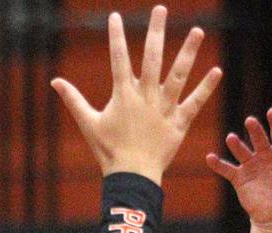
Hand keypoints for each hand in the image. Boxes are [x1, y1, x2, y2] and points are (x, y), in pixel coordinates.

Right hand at [52, 5, 221, 182]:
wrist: (133, 177)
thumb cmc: (109, 151)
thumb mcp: (89, 123)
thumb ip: (74, 99)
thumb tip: (54, 81)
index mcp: (124, 95)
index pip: (118, 58)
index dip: (116, 36)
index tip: (116, 16)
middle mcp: (146, 97)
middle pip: (152, 57)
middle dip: (156, 32)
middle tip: (161, 9)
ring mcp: (164, 108)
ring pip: (178, 75)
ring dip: (188, 52)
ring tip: (198, 31)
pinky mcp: (179, 123)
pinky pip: (195, 103)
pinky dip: (206, 88)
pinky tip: (217, 70)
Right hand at [207, 109, 271, 225]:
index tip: (271, 112)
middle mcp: (264, 155)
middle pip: (258, 138)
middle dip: (254, 130)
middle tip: (251, 121)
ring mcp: (251, 166)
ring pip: (242, 151)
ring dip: (236, 144)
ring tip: (231, 138)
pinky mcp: (240, 178)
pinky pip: (227, 169)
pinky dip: (218, 164)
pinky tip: (210, 157)